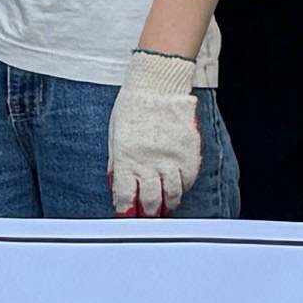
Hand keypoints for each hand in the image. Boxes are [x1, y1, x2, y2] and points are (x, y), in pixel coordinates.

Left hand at [106, 50, 203, 216]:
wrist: (158, 86)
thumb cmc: (132, 108)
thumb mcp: (115, 136)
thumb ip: (116, 163)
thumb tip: (116, 185)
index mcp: (125, 160)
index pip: (125, 195)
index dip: (125, 209)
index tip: (126, 215)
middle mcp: (148, 164)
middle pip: (150, 200)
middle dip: (149, 213)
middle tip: (149, 217)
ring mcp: (170, 160)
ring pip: (172, 195)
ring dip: (168, 204)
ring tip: (165, 206)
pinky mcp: (188, 154)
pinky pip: (188, 180)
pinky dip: (183, 187)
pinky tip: (178, 187)